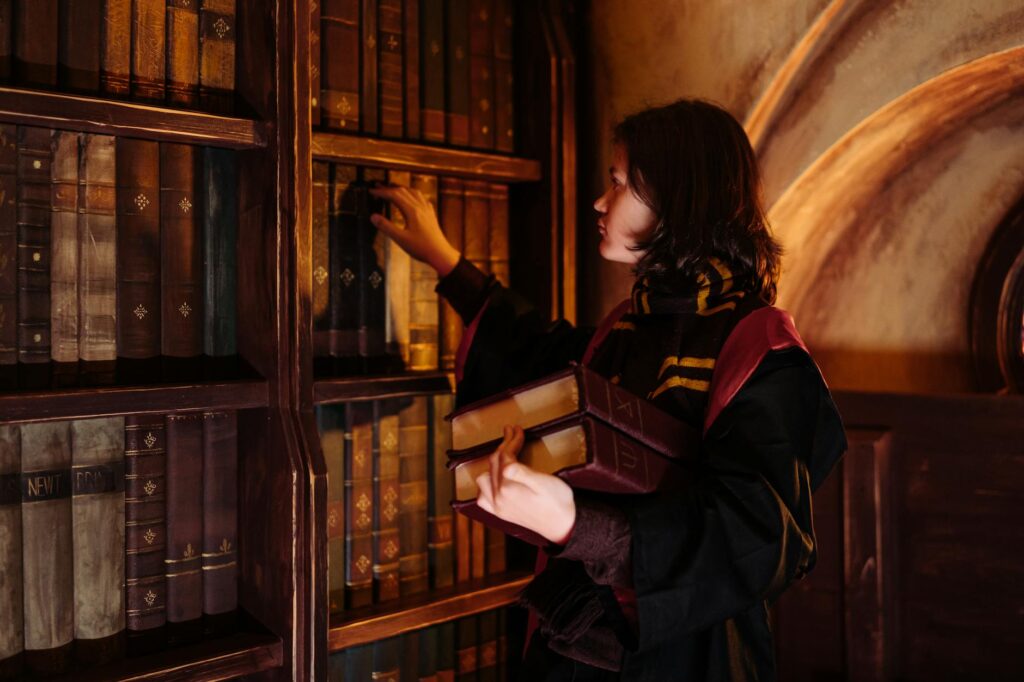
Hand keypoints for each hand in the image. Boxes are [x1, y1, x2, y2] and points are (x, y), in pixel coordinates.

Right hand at [368, 184, 460, 276]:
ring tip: (393, 187)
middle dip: (389, 187)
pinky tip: (412, 197)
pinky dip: (413, 193)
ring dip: (401, 188)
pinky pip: (422, 198)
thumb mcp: (400, 239)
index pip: (394, 195)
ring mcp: (427, 209)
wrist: (440, 254)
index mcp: (412, 211)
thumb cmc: (421, 248)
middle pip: (403, 191)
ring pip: (413, 192)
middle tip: (378, 186)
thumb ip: (386, 227)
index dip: (381, 192)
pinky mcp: (431, 214)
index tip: (372, 191)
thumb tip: (373, 216)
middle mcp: (420, 207)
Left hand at [474, 425, 576, 545]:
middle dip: (504, 445)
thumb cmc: (557, 502)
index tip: (518, 429)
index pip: (505, 456)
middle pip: (494, 464)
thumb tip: (506, 466)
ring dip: (492, 463)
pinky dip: (486, 484)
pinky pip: (483, 497)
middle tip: (513, 432)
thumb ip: (523, 474)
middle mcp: (498, 498)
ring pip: (484, 479)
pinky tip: (495, 479)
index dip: (512, 440)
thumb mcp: (544, 483)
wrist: (562, 526)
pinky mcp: (501, 513)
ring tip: (505, 453)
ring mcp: (498, 507)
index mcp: (508, 488)